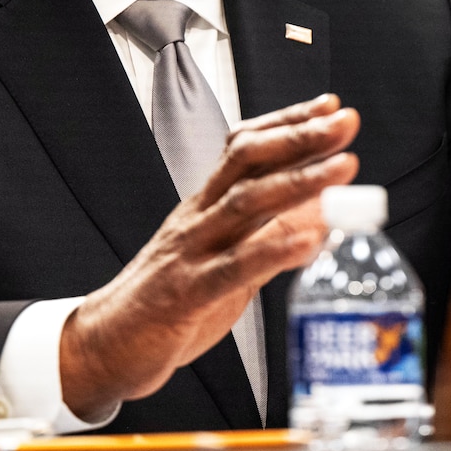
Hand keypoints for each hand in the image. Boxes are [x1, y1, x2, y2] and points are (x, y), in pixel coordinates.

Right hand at [59, 94, 359, 420]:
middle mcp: (199, 218)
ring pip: (245, 204)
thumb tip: (324, 213)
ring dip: (299, 182)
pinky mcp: (187, 293)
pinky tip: (310, 240)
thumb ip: (270, 235)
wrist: (105, 343)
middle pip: (249, 163)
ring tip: (343, 167)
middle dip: (300, 138)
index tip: (330, 106)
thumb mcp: (226, 258)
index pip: (248, 148)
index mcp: (206, 205)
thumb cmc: (169, 299)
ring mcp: (192, 251)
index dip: (289, 123)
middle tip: (344, 122)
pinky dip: (274, 251)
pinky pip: (234, 268)